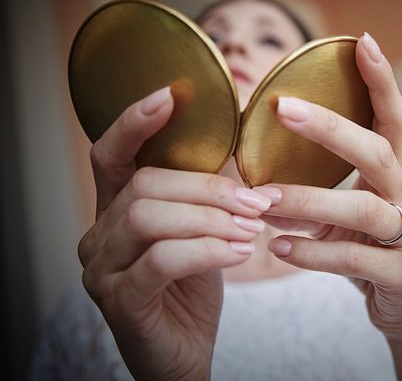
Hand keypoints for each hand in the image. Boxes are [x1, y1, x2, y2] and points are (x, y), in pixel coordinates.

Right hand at [78, 87, 271, 380]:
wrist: (183, 353)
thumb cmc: (190, 287)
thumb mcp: (197, 232)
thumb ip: (201, 195)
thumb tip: (235, 144)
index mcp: (116, 210)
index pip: (111, 155)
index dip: (134, 123)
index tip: (168, 96)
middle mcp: (98, 235)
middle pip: (144, 184)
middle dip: (208, 188)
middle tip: (256, 202)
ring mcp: (102, 269)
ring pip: (151, 218)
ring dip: (211, 218)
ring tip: (251, 229)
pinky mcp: (121, 301)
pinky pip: (162, 260)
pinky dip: (207, 250)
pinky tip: (239, 253)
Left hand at [260, 33, 401, 378]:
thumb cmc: (368, 250)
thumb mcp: (346, 216)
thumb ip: (316, 195)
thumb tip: (260, 181)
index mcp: (392, 175)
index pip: (392, 118)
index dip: (381, 80)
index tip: (361, 40)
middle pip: (376, 151)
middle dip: (332, 127)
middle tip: (285, 108)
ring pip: (363, 207)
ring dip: (308, 200)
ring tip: (264, 199)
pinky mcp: (401, 274)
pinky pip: (355, 258)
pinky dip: (314, 252)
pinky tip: (279, 249)